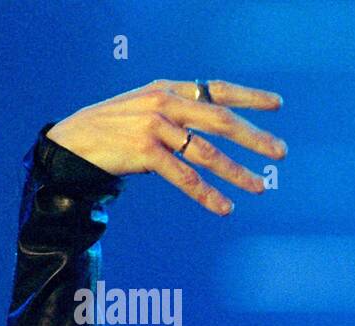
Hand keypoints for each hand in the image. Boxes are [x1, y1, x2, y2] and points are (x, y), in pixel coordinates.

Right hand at [45, 79, 286, 214]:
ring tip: (260, 187)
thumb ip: (182, 114)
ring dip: (237, 172)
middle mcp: (164, 102)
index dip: (249, 96)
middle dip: (254, 137)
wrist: (73, 141)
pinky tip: (225, 207)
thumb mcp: (150, 110)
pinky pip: (185, 177)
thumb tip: (223, 128)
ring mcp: (154, 126)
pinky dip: (207, 194)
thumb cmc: (118, 129)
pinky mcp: (144, 150)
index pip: (217, 89)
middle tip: (281, 153)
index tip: (278, 104)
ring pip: (206, 152)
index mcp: (169, 89)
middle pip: (220, 120)